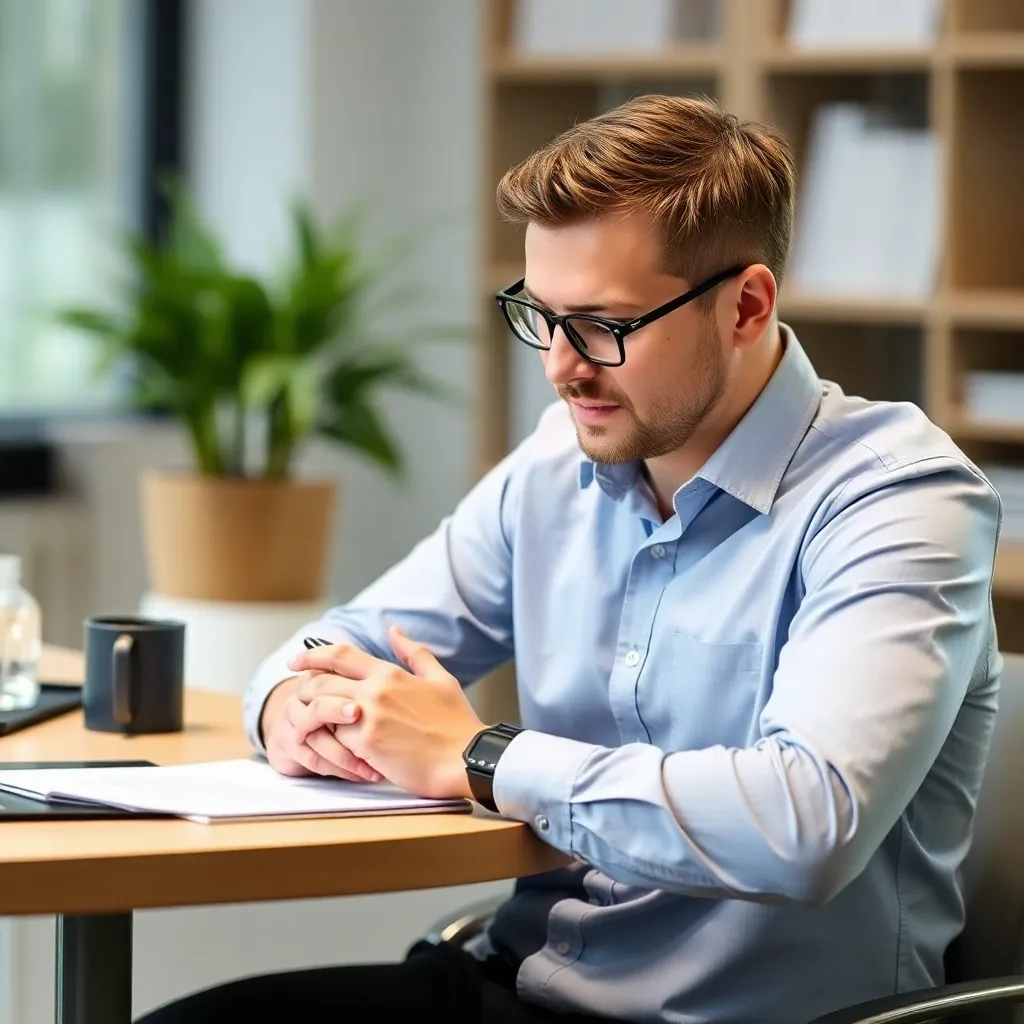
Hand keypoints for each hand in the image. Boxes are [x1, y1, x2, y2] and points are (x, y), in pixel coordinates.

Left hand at [285, 626, 484, 798]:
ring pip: (321, 710)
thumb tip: (394, 630)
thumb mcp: (441, 679)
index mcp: (389, 673)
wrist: (465, 759)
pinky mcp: (366, 747)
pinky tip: (332, 746)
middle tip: (299, 694)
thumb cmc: (456, 722)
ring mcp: (368, 719)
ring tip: (313, 723)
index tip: (296, 660)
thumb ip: (415, 653)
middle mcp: (374, 692)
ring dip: (314, 716)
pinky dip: (330, 741)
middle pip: (320, 681)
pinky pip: (333, 738)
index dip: (312, 655)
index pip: (339, 655)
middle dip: (303, 686)